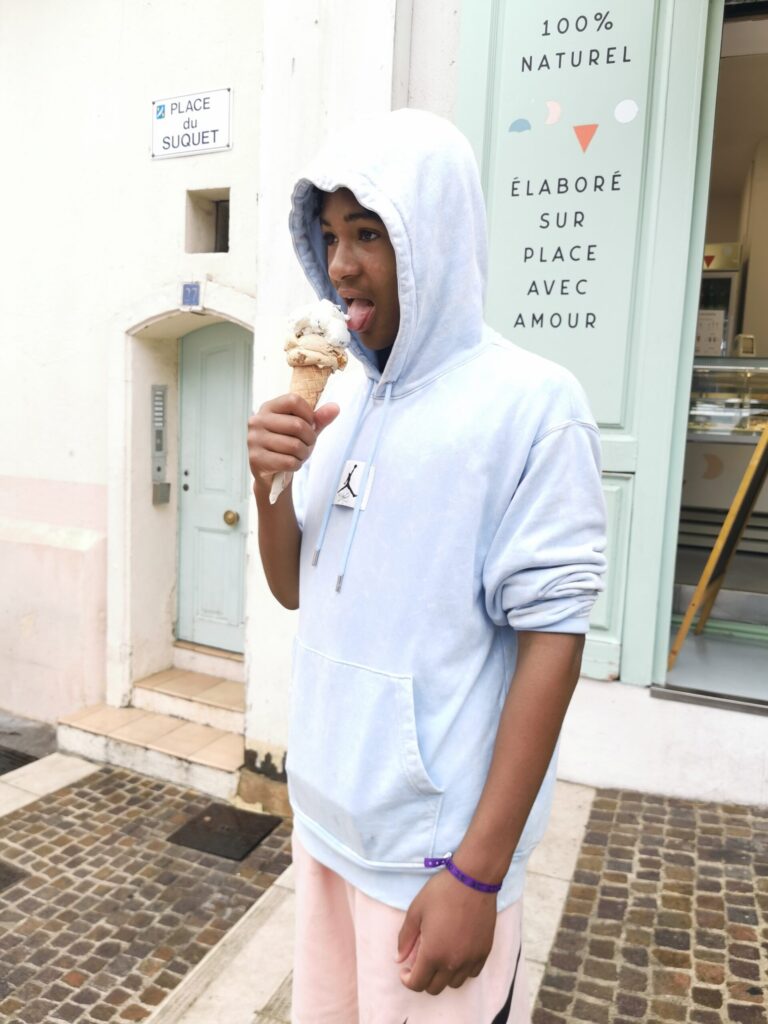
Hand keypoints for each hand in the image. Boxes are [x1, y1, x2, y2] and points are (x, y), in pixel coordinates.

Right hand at [247, 394, 338, 487]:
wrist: (271, 474)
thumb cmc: (288, 446)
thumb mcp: (304, 430)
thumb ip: (319, 419)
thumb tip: (335, 408)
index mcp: (268, 408)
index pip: (294, 401)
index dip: (309, 414)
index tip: (309, 425)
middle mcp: (257, 421)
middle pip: (297, 424)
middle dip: (310, 438)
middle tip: (307, 445)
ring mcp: (254, 440)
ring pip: (294, 445)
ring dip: (304, 454)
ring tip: (299, 455)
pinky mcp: (256, 459)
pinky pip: (288, 462)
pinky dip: (296, 465)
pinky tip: (291, 464)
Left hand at [395, 869, 496, 995]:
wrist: (473, 879)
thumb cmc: (442, 892)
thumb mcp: (416, 911)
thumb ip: (405, 938)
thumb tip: (399, 959)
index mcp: (433, 953)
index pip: (417, 984)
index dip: (407, 980)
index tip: (405, 969)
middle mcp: (453, 963)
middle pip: (435, 988)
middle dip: (423, 979)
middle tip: (419, 962)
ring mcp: (471, 959)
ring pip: (454, 984)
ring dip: (442, 976)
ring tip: (438, 957)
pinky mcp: (484, 952)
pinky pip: (472, 973)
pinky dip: (461, 970)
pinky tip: (456, 953)